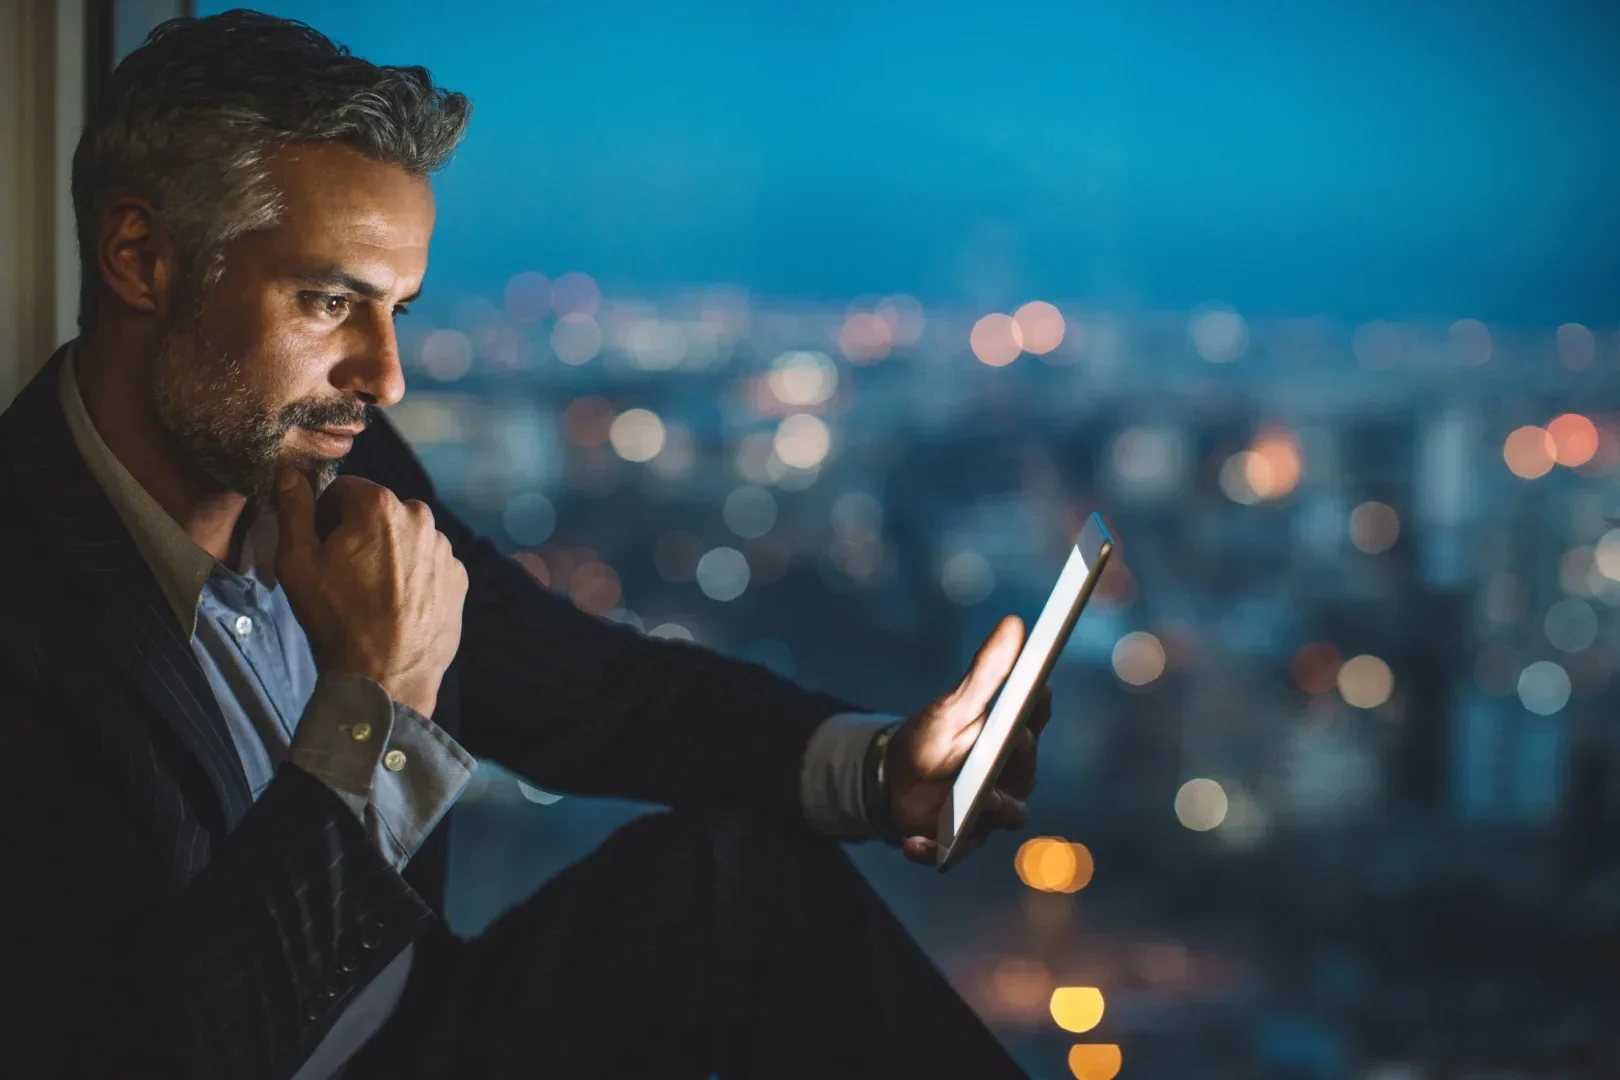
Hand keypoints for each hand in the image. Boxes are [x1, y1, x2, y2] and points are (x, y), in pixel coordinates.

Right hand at [274, 469, 467, 716]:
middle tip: (344, 573)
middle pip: (378, 512)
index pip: (344, 489)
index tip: (320, 546)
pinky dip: (413, 576)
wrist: (386, 677)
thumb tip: (290, 473)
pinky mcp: (459, 577)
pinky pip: (428, 564)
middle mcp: (421, 518)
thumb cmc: (336, 618)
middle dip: (359, 532)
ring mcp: (445, 549)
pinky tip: (397, 605)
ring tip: (372, 594)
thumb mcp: (298, 562)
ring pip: (406, 538)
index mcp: (381, 506)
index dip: (325, 515)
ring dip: (389, 553)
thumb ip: (294, 509)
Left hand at [885, 615, 1052, 865]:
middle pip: (1027, 769)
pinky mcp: (958, 843)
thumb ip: (986, 671)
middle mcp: (1011, 779)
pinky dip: (932, 851)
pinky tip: (912, 843)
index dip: (1039, 704)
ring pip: (1006, 815)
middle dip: (1020, 756)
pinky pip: (950, 853)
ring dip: (992, 809)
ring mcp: (988, 814)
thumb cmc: (932, 739)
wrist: (893, 783)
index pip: (1036, 717)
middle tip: (1015, 739)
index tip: (1039, 687)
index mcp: (1013, 739)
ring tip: (975, 802)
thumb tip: (1015, 623)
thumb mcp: (955, 704)